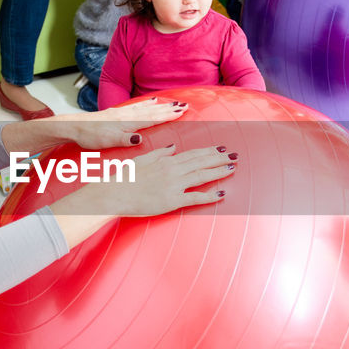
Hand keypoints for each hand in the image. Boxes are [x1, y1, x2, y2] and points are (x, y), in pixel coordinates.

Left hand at [62, 97, 189, 148]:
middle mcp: (126, 115)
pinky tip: (149, 101)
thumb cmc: (90, 136)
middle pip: (151, 111)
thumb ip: (125, 140)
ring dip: (159, 105)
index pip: (151, 119)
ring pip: (145, 108)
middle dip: (168, 109)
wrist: (73, 127)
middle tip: (184, 105)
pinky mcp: (115, 113)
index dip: (167, 115)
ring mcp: (121, 113)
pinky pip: (135, 106)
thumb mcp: (107, 141)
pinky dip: (145, 103)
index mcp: (127, 123)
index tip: (182, 111)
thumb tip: (141, 138)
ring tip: (171, 102)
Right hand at [71, 143, 236, 218]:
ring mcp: (174, 185)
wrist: (113, 193)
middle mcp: (172, 170)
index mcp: (165, 160)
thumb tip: (173, 147)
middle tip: (234, 155)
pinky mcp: (172, 201)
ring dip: (219, 171)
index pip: (192, 154)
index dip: (208, 151)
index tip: (221, 148)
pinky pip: (195, 198)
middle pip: (201, 162)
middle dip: (219, 158)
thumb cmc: (124, 178)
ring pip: (202, 176)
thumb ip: (159, 153)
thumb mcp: (142, 160)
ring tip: (232, 167)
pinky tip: (222, 193)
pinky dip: (210, 196)